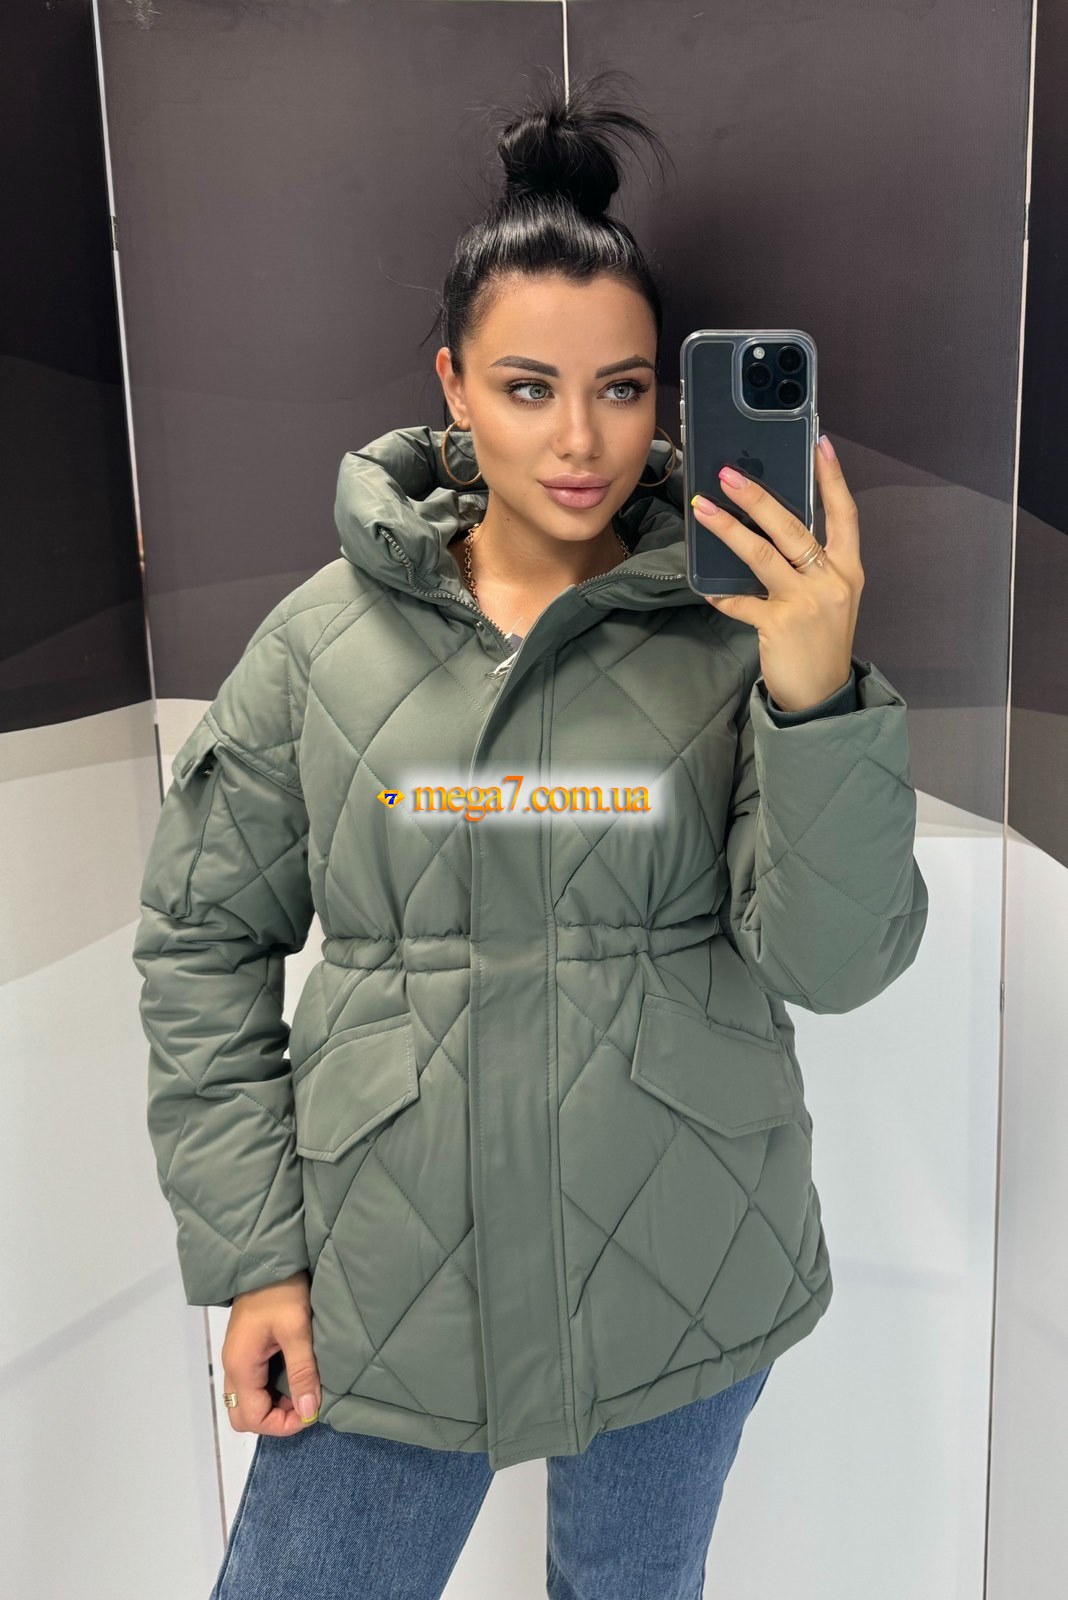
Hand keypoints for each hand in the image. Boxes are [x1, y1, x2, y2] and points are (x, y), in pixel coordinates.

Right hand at [220, 1270, 321, 1435]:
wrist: (267, 1259)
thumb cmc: (281, 1290)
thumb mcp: (297, 1329)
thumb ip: (302, 1372)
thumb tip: (309, 1412)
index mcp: (240, 1365)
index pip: (253, 1418)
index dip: (282, 1424)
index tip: (310, 1411)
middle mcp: (232, 1366)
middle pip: (243, 1416)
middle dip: (275, 1419)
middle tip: (304, 1404)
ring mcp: (236, 1358)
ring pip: (247, 1401)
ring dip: (274, 1405)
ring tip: (302, 1390)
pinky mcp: (245, 1349)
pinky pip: (252, 1384)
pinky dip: (271, 1391)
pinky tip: (293, 1377)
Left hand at [690, 436, 863, 713]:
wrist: (823, 695)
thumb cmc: (821, 642)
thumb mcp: (829, 598)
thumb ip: (809, 566)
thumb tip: (769, 529)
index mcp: (847, 569)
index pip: (844, 514)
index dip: (833, 477)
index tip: (821, 442)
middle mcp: (831, 580)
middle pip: (793, 527)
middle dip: (758, 497)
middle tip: (728, 474)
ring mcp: (806, 602)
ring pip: (762, 555)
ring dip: (728, 530)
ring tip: (703, 509)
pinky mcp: (780, 624)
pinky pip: (742, 602)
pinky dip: (723, 595)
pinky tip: (707, 589)